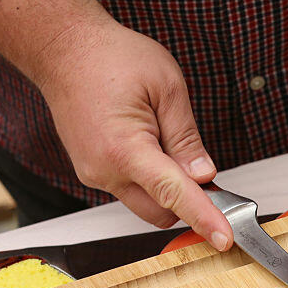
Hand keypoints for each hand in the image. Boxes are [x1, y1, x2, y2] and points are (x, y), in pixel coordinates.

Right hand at [37, 21, 232, 249]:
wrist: (63, 48)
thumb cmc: (112, 57)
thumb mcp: (166, 86)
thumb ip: (187, 137)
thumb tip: (204, 175)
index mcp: (125, 149)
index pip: (174, 195)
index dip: (204, 218)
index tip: (224, 239)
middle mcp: (104, 170)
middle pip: (160, 211)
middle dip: (187, 200)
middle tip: (201, 166)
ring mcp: (94, 173)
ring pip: (144, 203)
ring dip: (166, 188)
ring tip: (164, 138)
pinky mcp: (91, 171)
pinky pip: (129, 189)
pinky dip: (148, 179)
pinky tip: (148, 143)